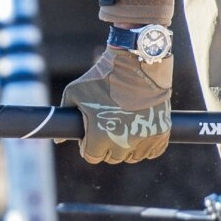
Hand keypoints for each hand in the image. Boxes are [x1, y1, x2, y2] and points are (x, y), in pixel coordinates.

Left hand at [61, 46, 171, 163]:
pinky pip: (154, 151)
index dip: (88, 147)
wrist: (136, 62)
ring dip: (127, 148)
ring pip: (133, 157)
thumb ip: (65, 114)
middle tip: (107, 129)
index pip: (92, 157)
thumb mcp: (75, 92)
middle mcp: (123, 141)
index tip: (90, 137)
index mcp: (99, 135)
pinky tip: (140, 133)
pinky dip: (147, 146)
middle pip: (113, 158)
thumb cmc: (102, 76)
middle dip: (106, 147)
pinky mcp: (162, 131)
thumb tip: (58, 140)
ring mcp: (144, 137)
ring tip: (123, 129)